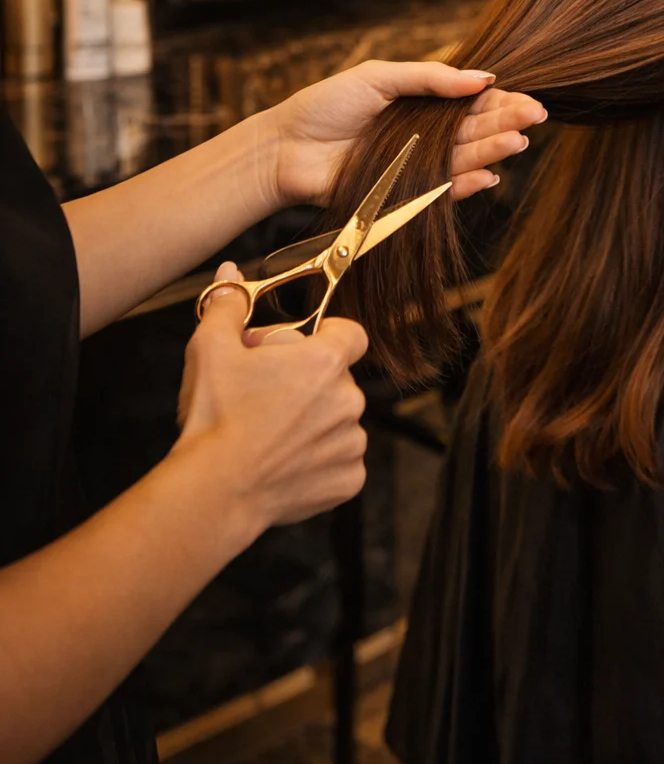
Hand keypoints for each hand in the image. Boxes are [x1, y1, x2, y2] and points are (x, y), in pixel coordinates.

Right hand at [177, 263, 368, 529]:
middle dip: (306, 382)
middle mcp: (349, 400)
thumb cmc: (215, 417)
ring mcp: (351, 443)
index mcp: (326, 362)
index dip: (326, 337)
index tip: (297, 351)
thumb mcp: (211, 347)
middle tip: (264, 393)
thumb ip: (228, 305)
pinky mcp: (347, 480)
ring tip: (269, 432)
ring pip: (337, 421)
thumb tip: (229, 273)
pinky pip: (339, 461)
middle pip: (337, 379)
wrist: (214, 490)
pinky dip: (317, 462)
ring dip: (312, 423)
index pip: (351, 335)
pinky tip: (283, 462)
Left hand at [260, 59, 547, 208]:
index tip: (526, 99)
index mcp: (423, 102)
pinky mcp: (407, 193)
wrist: (287, 148)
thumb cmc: (326, 106)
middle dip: (507, 122)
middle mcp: (426, 134)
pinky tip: (490, 176)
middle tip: (535, 117)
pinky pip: (444, 191)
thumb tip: (483, 77)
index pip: (471, 101)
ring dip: (493, 151)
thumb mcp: (379, 77)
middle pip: (476, 129)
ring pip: (465, 158)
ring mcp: (418, 164)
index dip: (499, 100)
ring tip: (518, 142)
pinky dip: (466, 185)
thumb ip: (430, 77)